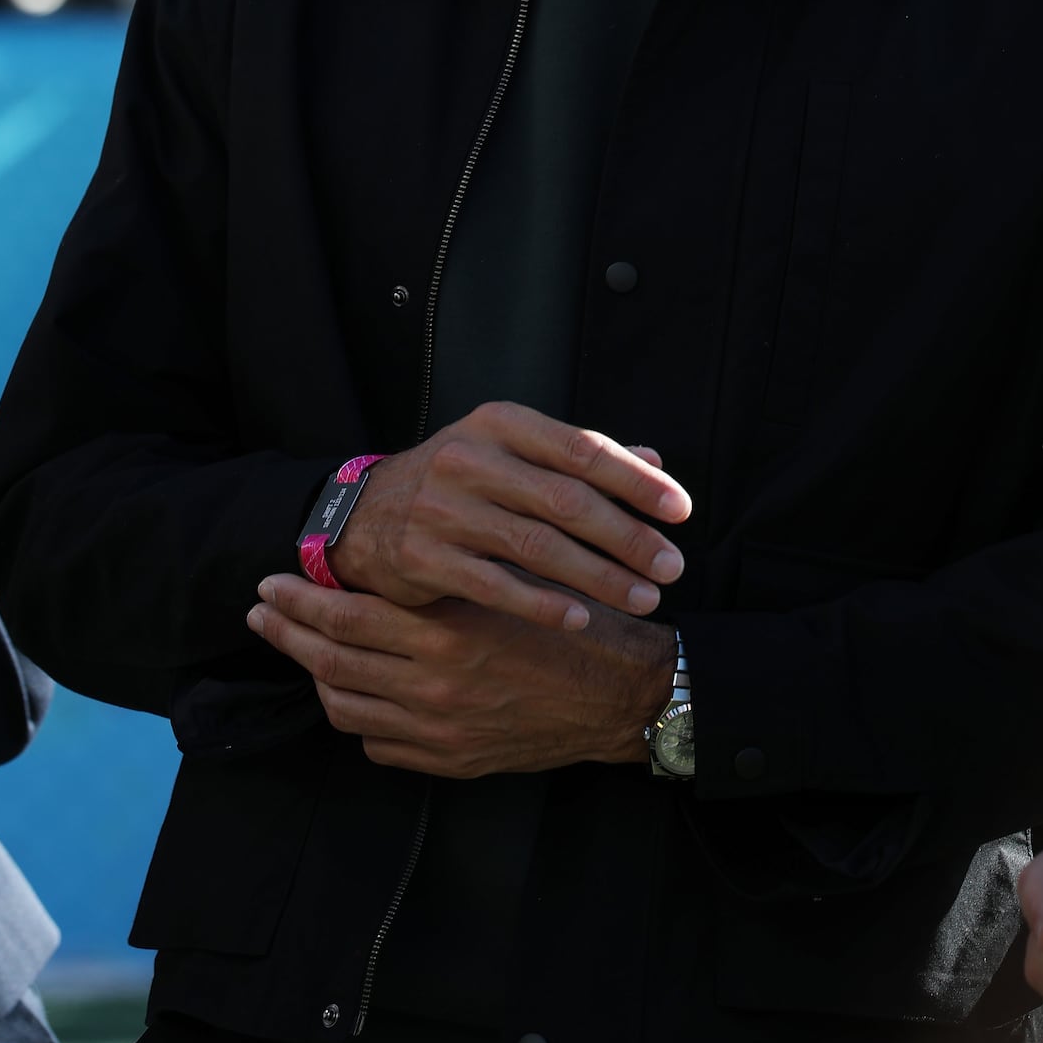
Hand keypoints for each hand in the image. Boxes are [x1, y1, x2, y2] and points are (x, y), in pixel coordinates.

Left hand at [247, 572, 675, 774]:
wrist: (622, 697)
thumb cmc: (573, 624)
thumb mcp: (514, 579)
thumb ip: (452, 573)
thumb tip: (388, 551)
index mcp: (448, 632)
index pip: (347, 617)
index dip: (301, 600)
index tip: (272, 582)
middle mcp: (435, 687)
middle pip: (331, 663)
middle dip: (287, 636)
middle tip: (261, 613)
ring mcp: (439, 732)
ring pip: (347, 707)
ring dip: (316, 677)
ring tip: (301, 650)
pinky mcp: (451, 762)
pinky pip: (378, 744)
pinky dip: (358, 717)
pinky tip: (354, 693)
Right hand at [326, 401, 689, 632]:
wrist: (362, 516)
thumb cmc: (457, 482)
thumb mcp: (512, 451)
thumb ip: (578, 458)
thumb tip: (655, 461)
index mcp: (500, 423)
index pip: (581, 449)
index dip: (636, 481)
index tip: (680, 511)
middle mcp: (469, 459)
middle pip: (565, 500)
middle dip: (627, 536)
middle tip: (673, 565)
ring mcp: (443, 510)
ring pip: (536, 546)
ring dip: (598, 576)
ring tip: (644, 597)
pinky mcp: (423, 559)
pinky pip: (495, 587)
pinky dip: (542, 605)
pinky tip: (582, 619)